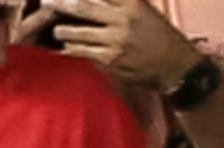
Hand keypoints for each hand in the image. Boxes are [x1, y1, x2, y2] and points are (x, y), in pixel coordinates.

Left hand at [44, 0, 201, 91]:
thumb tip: (94, 1)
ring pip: (79, 32)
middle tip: (46, 2)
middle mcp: (122, 19)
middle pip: (83, 6)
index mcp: (131, 3)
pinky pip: (83, 52)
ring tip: (57, 30)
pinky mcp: (111, 60)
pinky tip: (67, 48)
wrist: (176, 66)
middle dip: (61, 3)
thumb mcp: (144, 9)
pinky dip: (72, 49)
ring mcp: (116, 40)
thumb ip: (119, 3)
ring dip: (63, 30)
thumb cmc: (159, 36)